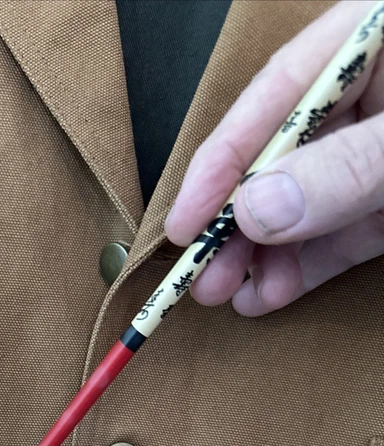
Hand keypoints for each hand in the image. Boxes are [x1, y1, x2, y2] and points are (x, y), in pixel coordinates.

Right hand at [164, 0, 383, 315]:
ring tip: (229, 295)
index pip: (273, 97)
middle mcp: (365, 100)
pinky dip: (303, 271)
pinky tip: (269, 297)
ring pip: (304, 208)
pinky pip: (338, 238)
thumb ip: (344, 168)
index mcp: (369, 46)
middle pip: (278, 159)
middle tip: (201, 276)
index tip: (184, 222)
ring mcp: (375, 158)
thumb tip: (255, 209)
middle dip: (236, 224)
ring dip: (261, 258)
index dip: (220, 163)